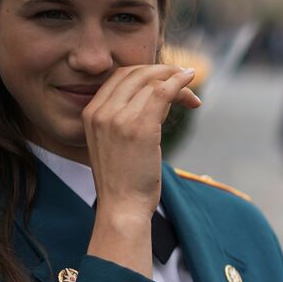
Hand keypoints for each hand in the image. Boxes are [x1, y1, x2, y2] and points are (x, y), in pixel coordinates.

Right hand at [83, 64, 201, 216]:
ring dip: (176, 83)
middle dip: (163, 74)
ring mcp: (118, 117)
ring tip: (192, 96)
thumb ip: (128, 119)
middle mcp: (100, 111)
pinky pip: (162, 92)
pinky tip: (190, 81)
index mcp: (90, 113)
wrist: (122, 207)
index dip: (146, 74)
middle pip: (135, 74)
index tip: (167, 82)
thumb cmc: (124, 181)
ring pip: (151, 82)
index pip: (119, 77)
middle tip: (185, 84)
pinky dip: (179, 83)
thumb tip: (160, 100)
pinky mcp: (140, 127)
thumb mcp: (116, 143)